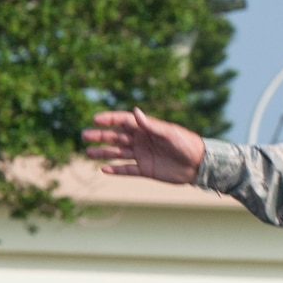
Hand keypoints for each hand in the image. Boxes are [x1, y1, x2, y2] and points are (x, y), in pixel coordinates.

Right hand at [82, 108, 205, 183]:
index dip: (109, 119)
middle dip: (100, 135)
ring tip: (88, 152)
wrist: (199, 164)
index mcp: (146, 128)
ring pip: (118, 153)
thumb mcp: (168, 133)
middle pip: (116, 136)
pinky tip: (103, 169)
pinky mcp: (145, 169)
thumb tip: (135, 112)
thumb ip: (151, 125)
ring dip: (103, 152)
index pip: (123, 121)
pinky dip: (115, 169)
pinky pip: (127, 169)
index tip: (95, 119)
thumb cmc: (186, 143)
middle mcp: (141, 140)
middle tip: (84, 135)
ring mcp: (142, 155)